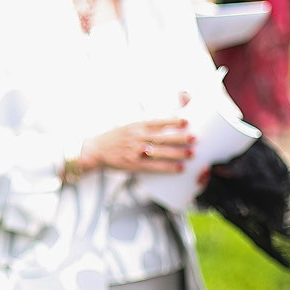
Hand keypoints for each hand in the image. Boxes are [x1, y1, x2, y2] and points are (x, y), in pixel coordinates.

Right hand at [80, 118, 194, 174]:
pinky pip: (154, 166)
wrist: (94, 150)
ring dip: (177, 153)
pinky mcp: (133, 164)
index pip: (157, 123)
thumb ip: (144, 128)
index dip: (173, 122)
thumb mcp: (128, 128)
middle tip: (195, 138)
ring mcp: (135, 151)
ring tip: (191, 153)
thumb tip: (165, 127)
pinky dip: (167, 167)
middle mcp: (136, 138)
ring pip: (160, 152)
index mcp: (136, 127)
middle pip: (162, 137)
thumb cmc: (113, 139)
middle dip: (180, 138)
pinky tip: (179, 168)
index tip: (186, 122)